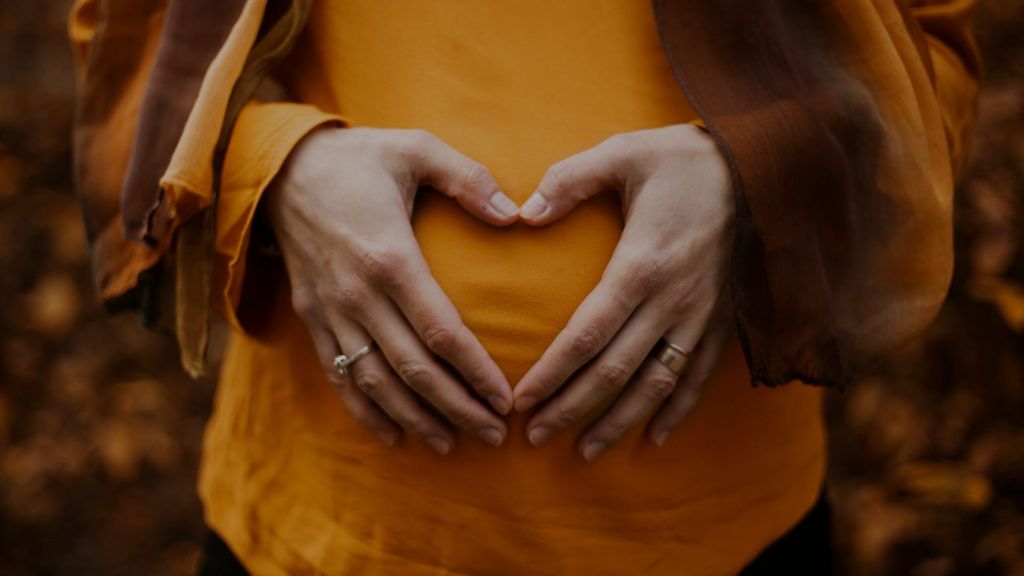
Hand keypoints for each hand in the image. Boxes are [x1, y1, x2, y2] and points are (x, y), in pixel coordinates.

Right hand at [266, 126, 520, 453]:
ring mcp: (331, 312)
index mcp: (390, 257)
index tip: (507, 398)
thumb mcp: (415, 148)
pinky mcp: (312, 318)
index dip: (476, 371)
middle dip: (457, 408)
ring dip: (415, 419)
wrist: (280, 169)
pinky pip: (338, 376)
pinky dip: (365, 412)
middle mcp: (358, 295)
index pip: (441, 332)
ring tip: (452, 444)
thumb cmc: (359, 158)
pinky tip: (394, 436)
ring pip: (376, 383)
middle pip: (413, 370)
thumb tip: (516, 215)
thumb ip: (468, 178)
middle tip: (495, 435)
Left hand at [512, 123, 734, 459]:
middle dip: (572, 408)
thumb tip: (522, 212)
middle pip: (616, 371)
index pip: (587, 335)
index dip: (552, 373)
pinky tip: (655, 437)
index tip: (521, 401)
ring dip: (620, 421)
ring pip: (657, 384)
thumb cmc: (684, 158)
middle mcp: (673, 300)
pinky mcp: (724, 320)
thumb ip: (569, 180)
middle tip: (534, 437)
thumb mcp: (623, 153)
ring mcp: (702, 316)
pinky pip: (699, 376)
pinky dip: (677, 410)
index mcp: (642, 264)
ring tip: (586, 451)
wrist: (766, 166)